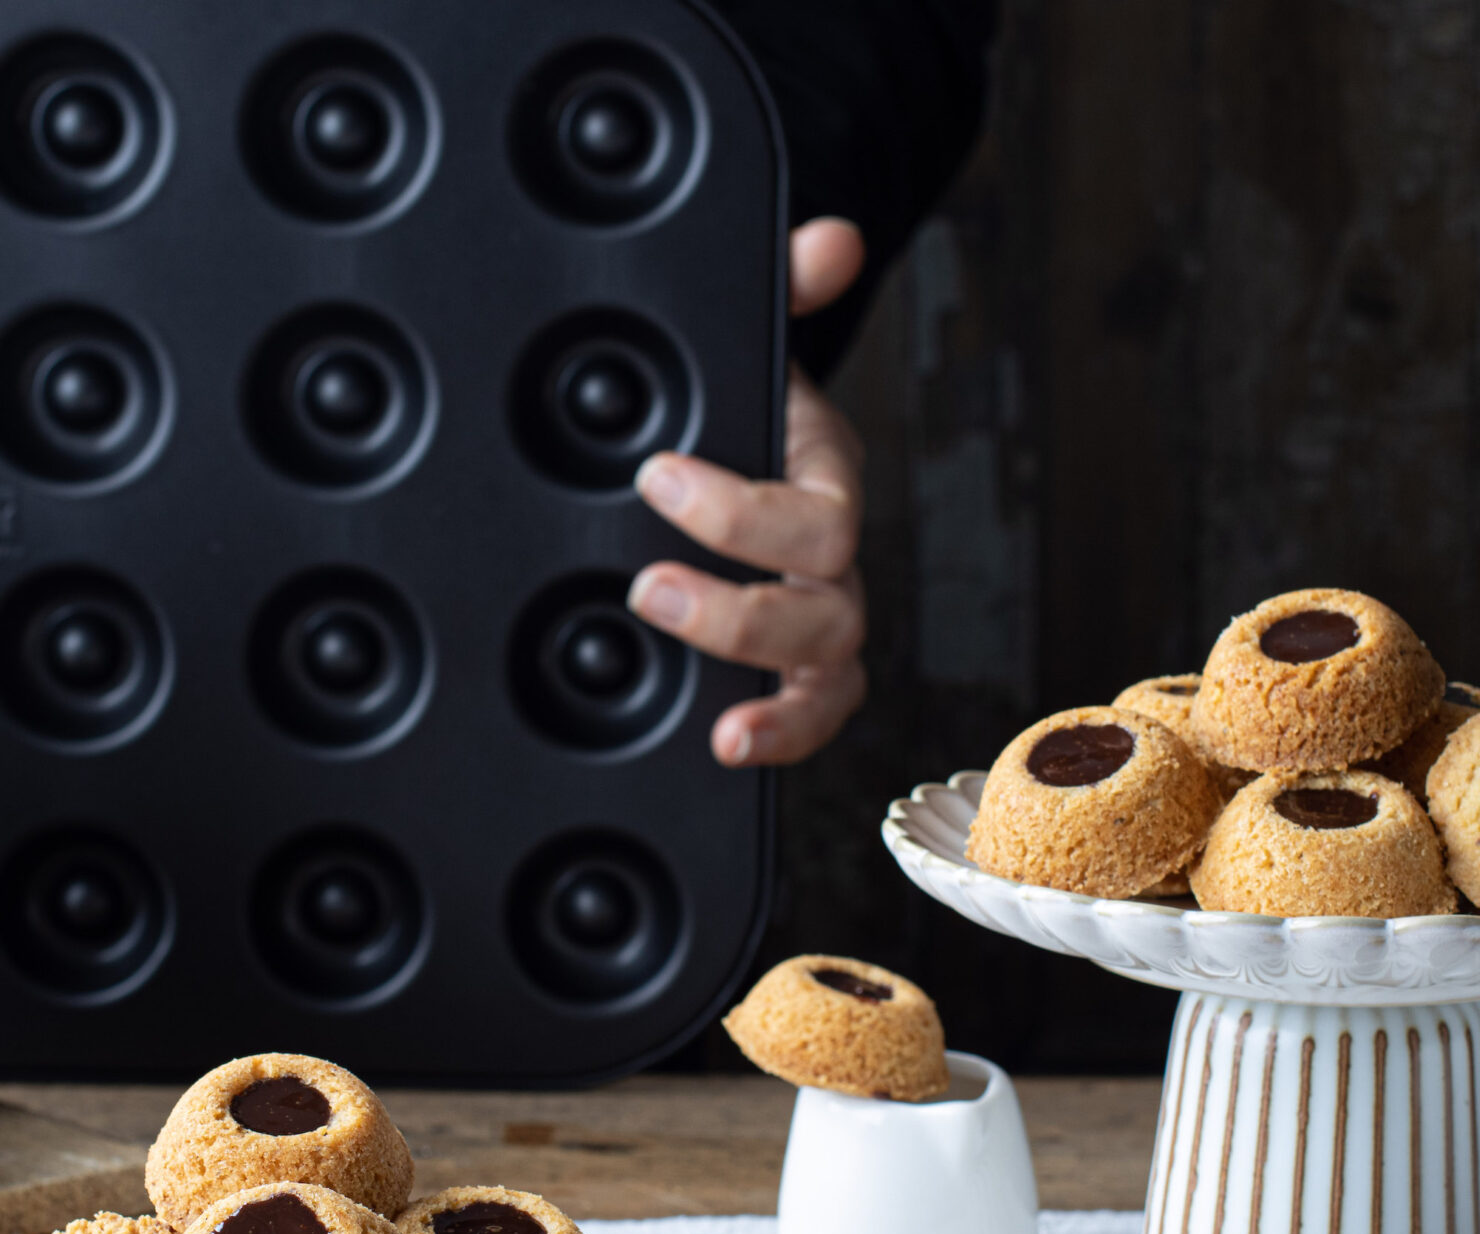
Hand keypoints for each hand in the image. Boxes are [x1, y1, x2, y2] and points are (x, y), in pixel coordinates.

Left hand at [627, 216, 867, 766]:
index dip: (744, 511)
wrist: (730, 435)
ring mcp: (815, 620)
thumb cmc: (739, 395)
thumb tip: (832, 239)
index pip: (820, 514)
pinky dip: (782, 738)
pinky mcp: (788, 667)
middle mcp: (830, 558)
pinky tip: (726, 748)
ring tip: (718, 723)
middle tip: (648, 588)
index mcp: (824, 475)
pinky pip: (811, 715)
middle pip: (827, 609)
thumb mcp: (752, 334)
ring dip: (778, 701)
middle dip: (741, 613)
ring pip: (831, 677)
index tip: (656, 476)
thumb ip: (785, 285)